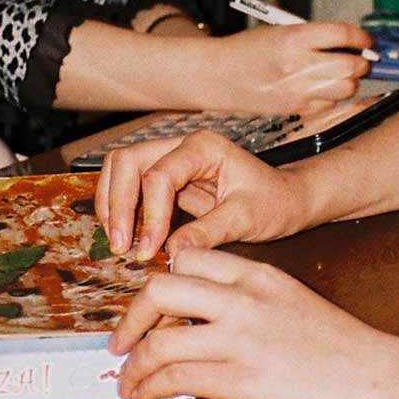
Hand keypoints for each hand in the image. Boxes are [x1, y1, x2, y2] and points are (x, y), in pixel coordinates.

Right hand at [97, 130, 309, 260]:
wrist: (285, 199)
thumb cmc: (273, 203)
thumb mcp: (246, 219)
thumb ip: (207, 232)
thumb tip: (170, 253)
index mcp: (204, 147)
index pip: (160, 175)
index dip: (149, 214)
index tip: (148, 251)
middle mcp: (182, 145)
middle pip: (128, 160)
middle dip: (117, 204)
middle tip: (120, 246)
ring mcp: (171, 158)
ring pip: (121, 168)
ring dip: (113, 204)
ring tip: (119, 243)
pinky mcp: (166, 177)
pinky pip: (130, 185)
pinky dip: (120, 208)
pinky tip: (126, 236)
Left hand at [109, 247, 398, 398]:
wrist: (384, 376)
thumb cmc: (346, 348)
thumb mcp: (293, 303)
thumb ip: (251, 303)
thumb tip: (208, 322)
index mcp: (260, 273)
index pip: (189, 257)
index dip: (159, 283)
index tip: (149, 308)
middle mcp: (245, 297)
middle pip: (161, 286)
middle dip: (132, 316)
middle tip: (123, 340)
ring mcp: (242, 338)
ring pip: (159, 338)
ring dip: (133, 363)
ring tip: (128, 380)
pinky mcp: (243, 380)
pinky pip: (177, 378)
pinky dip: (149, 388)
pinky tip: (145, 396)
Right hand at [209, 21, 371, 115]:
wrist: (218, 74)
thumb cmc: (248, 49)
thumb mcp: (279, 31)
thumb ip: (314, 36)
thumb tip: (348, 42)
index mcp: (294, 37)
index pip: (342, 35)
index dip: (360, 37)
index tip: (364, 40)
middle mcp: (298, 64)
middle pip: (350, 65)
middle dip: (360, 61)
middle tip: (359, 58)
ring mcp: (298, 89)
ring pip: (346, 88)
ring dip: (350, 80)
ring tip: (341, 73)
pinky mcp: (296, 108)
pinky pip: (329, 103)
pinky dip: (333, 96)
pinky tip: (322, 87)